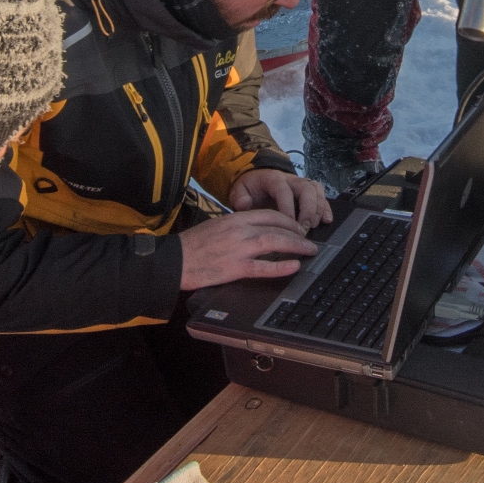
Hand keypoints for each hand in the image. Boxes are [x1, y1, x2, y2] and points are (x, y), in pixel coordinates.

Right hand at [178, 209, 316, 291]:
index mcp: (234, 219)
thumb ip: (236, 226)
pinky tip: (294, 266)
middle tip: (308, 239)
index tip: (297, 225)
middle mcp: (239, 230)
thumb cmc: (192, 245)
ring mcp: (239, 249)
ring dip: (296, 245)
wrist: (174, 260)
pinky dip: (281, 267)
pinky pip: (264, 267)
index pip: (268, 214)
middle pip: (276, 226)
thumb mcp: (216, 226)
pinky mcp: (235, 268)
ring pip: (275, 242)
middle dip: (297, 232)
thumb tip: (254, 230)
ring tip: (309, 250)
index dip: (287, 219)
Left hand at [227, 168, 333, 231]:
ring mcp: (301, 184)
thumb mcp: (238, 190)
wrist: (256, 180)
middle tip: (304, 230)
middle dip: (308, 210)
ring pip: (316, 191)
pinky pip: (322, 195)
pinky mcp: (308, 191)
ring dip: (318, 209)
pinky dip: (326, 207)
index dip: (288, 208)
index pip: (283, 191)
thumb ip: (239, 197)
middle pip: (306, 189)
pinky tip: (327, 220)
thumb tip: (244, 204)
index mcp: (272, 178)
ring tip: (314, 226)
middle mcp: (290, 179)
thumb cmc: (249, 189)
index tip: (289, 226)